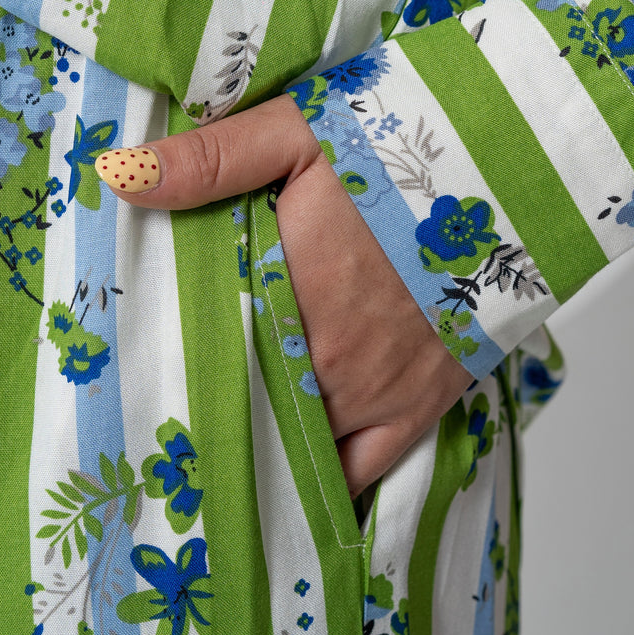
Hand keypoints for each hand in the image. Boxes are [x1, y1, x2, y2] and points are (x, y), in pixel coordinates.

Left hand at [94, 94, 470, 496]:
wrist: (515, 170)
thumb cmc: (404, 145)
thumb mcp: (299, 131)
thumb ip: (211, 160)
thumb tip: (119, 175)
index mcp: (287, 294)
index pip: (201, 355)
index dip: (162, 372)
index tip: (126, 384)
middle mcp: (327, 361)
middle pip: (244, 410)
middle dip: (204, 416)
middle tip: (157, 428)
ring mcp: (376, 392)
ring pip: (295, 449)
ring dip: (258, 450)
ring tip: (211, 467)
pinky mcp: (423, 406)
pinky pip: (364, 473)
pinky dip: (325, 487)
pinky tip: (292, 502)